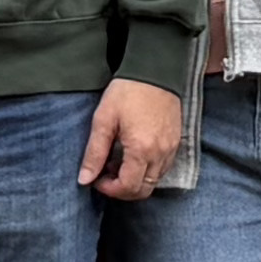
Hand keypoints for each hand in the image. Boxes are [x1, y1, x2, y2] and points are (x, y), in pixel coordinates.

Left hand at [82, 76, 184, 199]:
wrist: (155, 70)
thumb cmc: (127, 92)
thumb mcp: (103, 120)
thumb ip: (94, 153)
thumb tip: (84, 179)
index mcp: (141, 149)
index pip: (127, 187)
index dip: (109, 189)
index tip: (96, 178)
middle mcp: (160, 154)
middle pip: (143, 190)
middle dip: (122, 189)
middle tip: (105, 174)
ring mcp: (171, 149)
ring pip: (153, 181)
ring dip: (134, 180)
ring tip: (117, 162)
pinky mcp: (176, 142)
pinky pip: (162, 168)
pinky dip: (146, 170)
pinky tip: (133, 155)